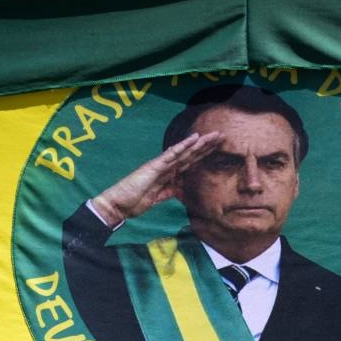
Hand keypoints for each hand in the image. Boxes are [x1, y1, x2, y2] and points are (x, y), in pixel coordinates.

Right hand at [89, 131, 222, 225]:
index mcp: (168, 175)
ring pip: (185, 152)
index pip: (189, 163)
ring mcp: (161, 165)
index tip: (217, 149)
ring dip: (200, 143)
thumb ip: (169, 192)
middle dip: (206, 146)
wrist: (119, 205)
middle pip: (190, 155)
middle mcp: (166, 167)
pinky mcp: (154, 166)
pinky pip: (172, 154)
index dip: (203, 155)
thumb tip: (181, 192)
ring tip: (214, 135)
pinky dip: (183, 146)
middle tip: (221, 136)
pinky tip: (194, 138)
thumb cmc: (134, 201)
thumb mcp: (158, 198)